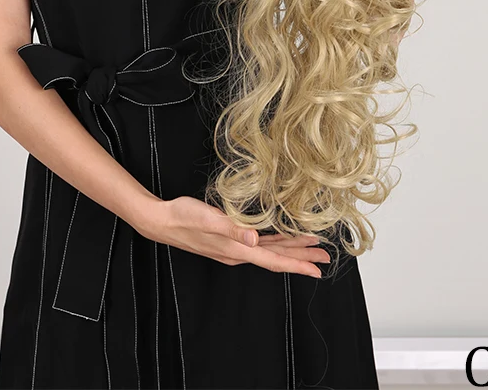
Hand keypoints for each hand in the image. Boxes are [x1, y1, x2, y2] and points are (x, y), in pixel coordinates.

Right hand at [135, 196, 329, 278]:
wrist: (163, 221)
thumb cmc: (184, 217)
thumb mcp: (208, 218)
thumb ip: (232, 228)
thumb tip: (254, 240)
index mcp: (237, 249)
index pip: (273, 261)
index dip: (297, 265)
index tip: (318, 270)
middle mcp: (238, 252)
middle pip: (276, 258)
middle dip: (301, 257)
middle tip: (324, 257)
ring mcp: (233, 248)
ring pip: (269, 251)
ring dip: (291, 249)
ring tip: (311, 248)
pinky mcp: (229, 240)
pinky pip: (258, 244)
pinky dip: (274, 242)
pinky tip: (281, 237)